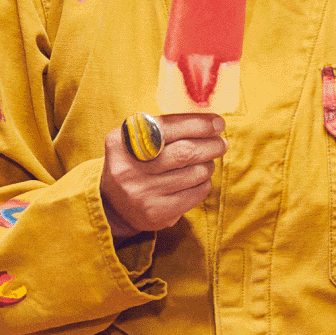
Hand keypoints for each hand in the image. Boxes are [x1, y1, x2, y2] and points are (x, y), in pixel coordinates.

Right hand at [101, 113, 225, 237]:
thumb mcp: (136, 140)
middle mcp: (129, 168)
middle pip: (185, 152)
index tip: (218, 123)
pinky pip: (195, 194)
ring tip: (207, 161)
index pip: (168, 127)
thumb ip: (164, 127)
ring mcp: (143, 193)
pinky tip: (199, 180)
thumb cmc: (134, 162)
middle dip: (210, 145)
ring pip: (194, 173)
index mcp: (123, 141)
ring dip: (208, 164)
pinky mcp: (157, 213)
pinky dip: (204, 183)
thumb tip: (208, 121)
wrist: (114, 205)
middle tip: (221, 143)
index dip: (198, 124)